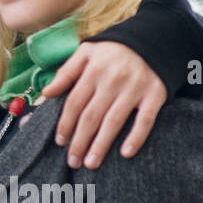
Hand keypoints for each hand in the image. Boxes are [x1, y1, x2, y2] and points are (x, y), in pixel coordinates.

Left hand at [41, 41, 166, 169]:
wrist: (154, 38)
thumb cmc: (114, 50)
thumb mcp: (86, 52)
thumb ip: (66, 72)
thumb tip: (46, 93)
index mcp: (93, 70)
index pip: (74, 103)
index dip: (65, 124)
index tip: (60, 142)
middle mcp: (112, 80)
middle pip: (91, 116)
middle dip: (80, 141)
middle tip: (73, 161)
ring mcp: (135, 88)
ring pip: (114, 121)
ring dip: (101, 145)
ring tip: (91, 164)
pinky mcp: (155, 94)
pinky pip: (145, 120)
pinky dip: (136, 137)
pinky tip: (126, 154)